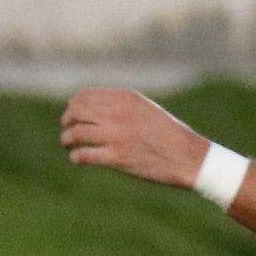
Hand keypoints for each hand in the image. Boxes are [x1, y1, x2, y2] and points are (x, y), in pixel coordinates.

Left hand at [59, 90, 214, 190]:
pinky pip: (83, 155)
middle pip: (76, 111)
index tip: (74, 114)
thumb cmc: (169, 134)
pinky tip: (78, 159)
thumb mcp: (146, 109)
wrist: (188, 157)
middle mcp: (118, 113)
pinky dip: (76, 157)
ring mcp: (116, 136)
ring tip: (68, 145)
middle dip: (67, 121)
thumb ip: (121, 105)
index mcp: (126, 98)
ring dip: (67, 139)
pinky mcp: (117, 158)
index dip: (74, 105)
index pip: (84, 96)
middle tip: (68, 129)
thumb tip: (92, 109)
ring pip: (75, 133)